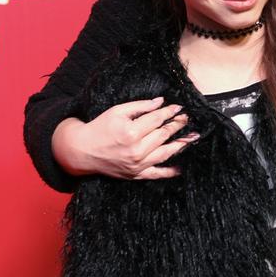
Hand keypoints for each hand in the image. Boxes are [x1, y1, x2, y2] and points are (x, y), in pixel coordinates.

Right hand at [51, 97, 196, 179]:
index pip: (157, 120)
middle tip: (187, 118)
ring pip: (165, 153)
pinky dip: (169, 172)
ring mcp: (137, 164)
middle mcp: (136, 150)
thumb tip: (160, 102)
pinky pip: (156, 174)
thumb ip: (140, 106)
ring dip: (181, 144)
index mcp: (131, 132)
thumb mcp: (117, 111)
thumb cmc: (100, 128)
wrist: (82, 151)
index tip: (179, 107)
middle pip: (163, 135)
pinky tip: (180, 168)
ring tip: (193, 137)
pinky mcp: (135, 174)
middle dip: (178, 125)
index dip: (170, 112)